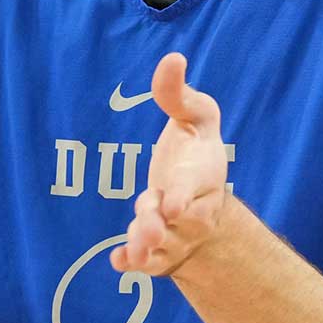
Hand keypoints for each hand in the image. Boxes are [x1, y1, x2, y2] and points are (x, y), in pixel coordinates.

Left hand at [110, 52, 227, 276]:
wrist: (203, 203)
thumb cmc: (196, 152)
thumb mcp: (197, 116)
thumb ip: (180, 94)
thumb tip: (173, 57)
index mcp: (203, 174)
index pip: (195, 187)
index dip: (185, 196)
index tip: (173, 204)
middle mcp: (193, 210)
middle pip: (177, 223)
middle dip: (160, 225)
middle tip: (149, 227)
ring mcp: (176, 234)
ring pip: (162, 245)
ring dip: (147, 246)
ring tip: (134, 249)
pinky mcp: (159, 251)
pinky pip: (148, 265)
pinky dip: (133, 265)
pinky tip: (119, 263)